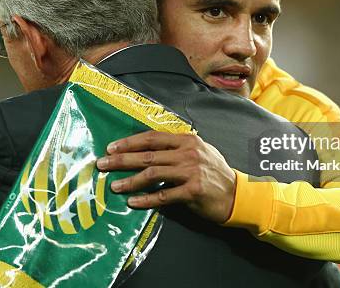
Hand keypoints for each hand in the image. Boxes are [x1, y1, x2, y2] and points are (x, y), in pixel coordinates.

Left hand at [96, 131, 235, 222]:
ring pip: (152, 174)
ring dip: (130, 181)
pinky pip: (163, 196)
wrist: (236, 194)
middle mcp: (188, 153)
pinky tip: (133, 202)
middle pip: (147, 155)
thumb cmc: (214, 172)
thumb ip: (176, 148)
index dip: (130, 142)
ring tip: (114, 186)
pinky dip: (146, 199)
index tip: (112, 147)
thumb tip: (147, 148)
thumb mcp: (199, 151)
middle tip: (102, 164)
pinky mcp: (192, 191)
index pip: (152, 137)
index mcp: (187, 141)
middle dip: (122, 160)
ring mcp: (191, 172)